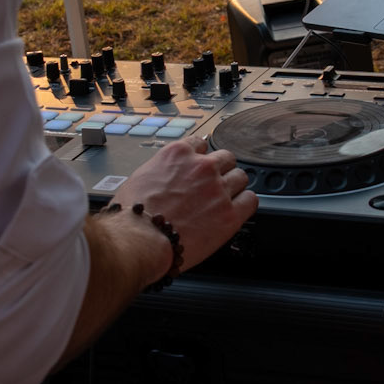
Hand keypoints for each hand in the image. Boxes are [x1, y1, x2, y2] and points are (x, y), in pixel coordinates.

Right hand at [114, 134, 256, 271]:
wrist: (140, 239)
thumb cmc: (133, 215)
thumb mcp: (140, 178)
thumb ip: (161, 171)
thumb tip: (163, 178)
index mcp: (179, 154)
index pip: (201, 144)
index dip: (201, 157)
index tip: (200, 166)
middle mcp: (202, 167)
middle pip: (226, 158)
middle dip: (220, 171)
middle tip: (213, 186)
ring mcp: (218, 189)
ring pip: (241, 178)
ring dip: (234, 187)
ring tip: (224, 200)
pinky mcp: (230, 213)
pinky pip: (251, 200)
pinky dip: (245, 204)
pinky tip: (236, 211)